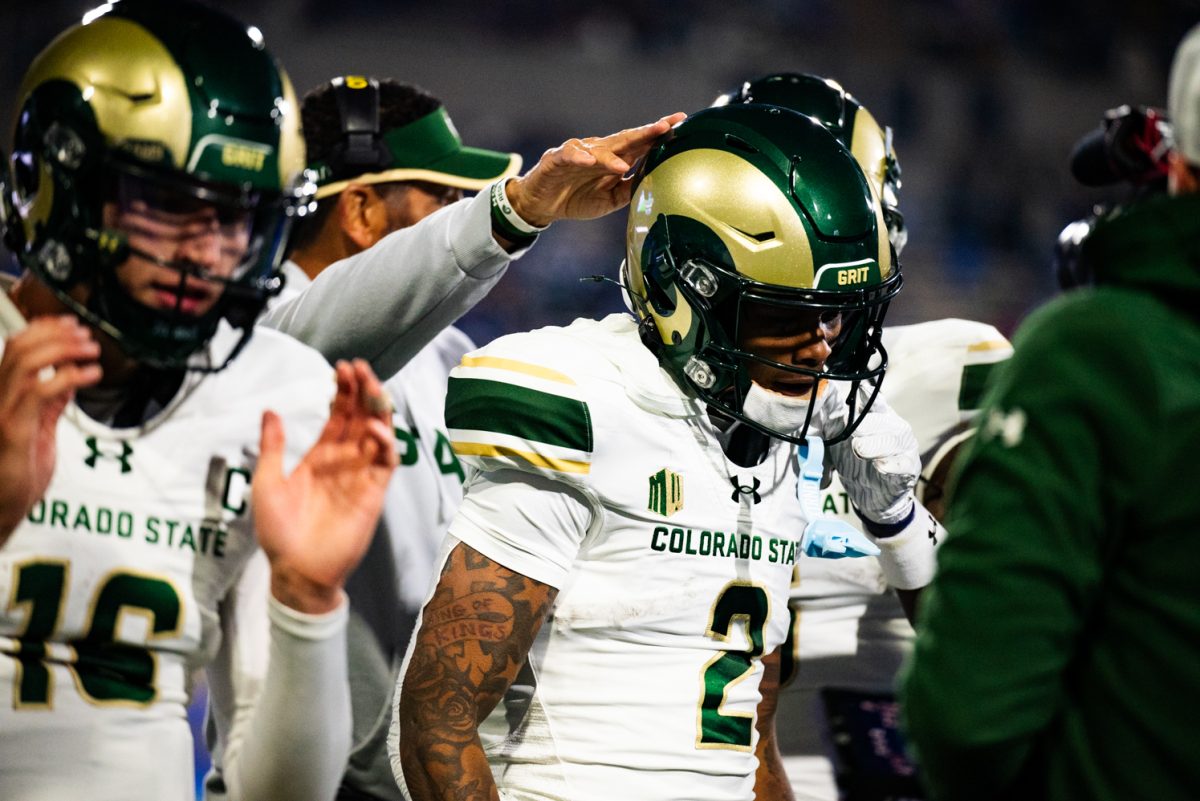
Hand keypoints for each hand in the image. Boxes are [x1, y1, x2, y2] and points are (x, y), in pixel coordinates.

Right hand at [0, 315, 101, 543]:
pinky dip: (69, 376)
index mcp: (1, 395)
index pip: (14, 347)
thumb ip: (50, 404)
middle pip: (20, 347)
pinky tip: (91, 375)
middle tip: (87, 337)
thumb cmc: (16, 475)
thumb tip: (67, 378)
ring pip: (26, 361)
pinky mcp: (11, 428)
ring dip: (65, 348)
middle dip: (58, 334)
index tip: (72, 324)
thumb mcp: (38, 430)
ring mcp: (0, 411)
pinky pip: (40, 391)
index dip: (43, 329)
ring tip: (92, 351)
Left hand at [253, 359, 397, 613]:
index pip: (338, 415)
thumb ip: (273, 446)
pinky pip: (385, 462)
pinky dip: (384, 443)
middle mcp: (344, 460)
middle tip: (360, 367)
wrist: (296, 569)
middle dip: (363, 391)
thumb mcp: (267, 481)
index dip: (342, 392)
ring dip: (378, 410)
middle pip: (361, 418)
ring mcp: (361, 475)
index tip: (341, 368)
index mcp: (320, 455)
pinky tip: (374, 428)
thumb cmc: (279, 530)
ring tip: (373, 387)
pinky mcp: (374, 492)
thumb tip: (270, 409)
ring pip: (378, 434)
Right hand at [505, 112, 686, 226]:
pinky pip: (568, 154)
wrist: (542, 204)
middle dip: (646, 132)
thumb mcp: (608, 200)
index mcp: (613, 159)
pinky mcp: (557, 159)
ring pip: (599, 149)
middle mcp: (599, 151)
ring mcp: (579, 153)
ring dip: (614, 153)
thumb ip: (629, 190)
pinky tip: (588, 160)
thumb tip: (655, 184)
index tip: (680, 124)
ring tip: (626, 162)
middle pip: (625, 139)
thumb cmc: (576, 197)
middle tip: (666, 126)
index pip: (640, 144)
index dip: (658, 135)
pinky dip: (578, 156)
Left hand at [827, 396, 920, 528]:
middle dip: (866, 425)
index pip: (875, 402)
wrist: (872, 496)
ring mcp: (905, 448)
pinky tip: (880, 466)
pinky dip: (891, 465)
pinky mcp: (909, 468)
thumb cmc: (856, 463)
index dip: (869, 396)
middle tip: (852, 432)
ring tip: (859, 449)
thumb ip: (834, 423)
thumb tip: (821, 403)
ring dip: (874, 445)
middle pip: (882, 421)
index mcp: (880, 417)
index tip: (861, 389)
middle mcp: (895, 428)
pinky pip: (903, 465)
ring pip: (892, 441)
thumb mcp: (841, 442)